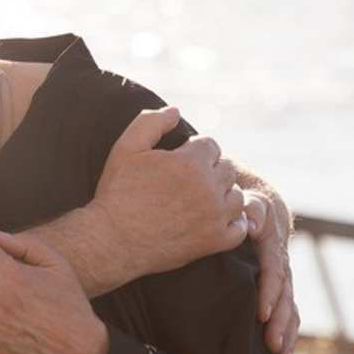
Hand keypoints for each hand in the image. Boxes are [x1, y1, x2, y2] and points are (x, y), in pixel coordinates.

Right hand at [86, 107, 247, 288]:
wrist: (112, 241)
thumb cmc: (116, 193)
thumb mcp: (125, 149)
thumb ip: (151, 122)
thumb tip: (176, 111)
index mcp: (189, 162)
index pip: (211, 145)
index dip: (194, 151)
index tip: (179, 162)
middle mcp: (208, 188)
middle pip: (227, 169)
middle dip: (210, 171)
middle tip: (186, 182)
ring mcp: (214, 217)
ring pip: (236, 196)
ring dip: (223, 195)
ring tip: (199, 200)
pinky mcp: (214, 241)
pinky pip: (241, 227)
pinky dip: (232, 222)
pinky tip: (212, 220)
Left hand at [244, 191, 299, 353]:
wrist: (260, 207)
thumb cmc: (247, 206)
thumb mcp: (251, 202)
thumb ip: (251, 209)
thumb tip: (251, 221)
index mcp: (273, 246)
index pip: (273, 271)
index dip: (268, 292)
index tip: (261, 313)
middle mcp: (282, 266)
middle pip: (285, 296)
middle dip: (280, 321)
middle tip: (272, 344)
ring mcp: (282, 280)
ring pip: (289, 308)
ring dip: (286, 332)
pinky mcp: (279, 290)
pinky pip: (287, 313)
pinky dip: (287, 333)